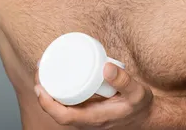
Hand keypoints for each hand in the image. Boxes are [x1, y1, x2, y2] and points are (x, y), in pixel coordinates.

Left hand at [34, 62, 153, 128]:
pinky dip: (56, 88)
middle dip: (42, 91)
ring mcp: (85, 114)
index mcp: (94, 119)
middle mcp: (86, 119)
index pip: (63, 117)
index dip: (47, 103)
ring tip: (44, 66)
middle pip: (55, 110)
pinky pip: (66, 101)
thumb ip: (124, 81)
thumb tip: (106, 67)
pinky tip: (54, 74)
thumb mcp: (137, 93)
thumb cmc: (140, 106)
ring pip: (59, 105)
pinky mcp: (86, 107)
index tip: (39, 87)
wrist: (146, 115)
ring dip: (48, 88)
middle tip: (40, 67)